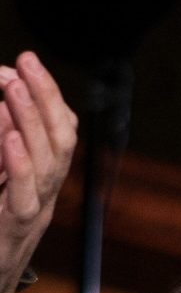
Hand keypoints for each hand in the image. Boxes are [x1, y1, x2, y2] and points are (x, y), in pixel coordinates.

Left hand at [0, 52, 78, 292]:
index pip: (61, 134)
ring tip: (11, 84)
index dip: (49, 96)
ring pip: (48, 161)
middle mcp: (47, 197)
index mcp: (43, 186)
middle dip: (44, 96)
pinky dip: (17, 162)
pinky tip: (6, 134)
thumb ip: (2, 162)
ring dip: (29, 118)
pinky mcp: (13, 230)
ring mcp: (34, 214)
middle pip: (62, 139)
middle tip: (23, 61)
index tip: (26, 61)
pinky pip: (24, 193)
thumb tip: (1, 119)